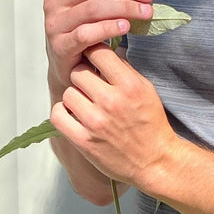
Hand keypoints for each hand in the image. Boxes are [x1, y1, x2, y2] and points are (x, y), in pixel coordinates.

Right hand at [44, 0, 154, 102]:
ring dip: (124, 8)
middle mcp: (54, 1)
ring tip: (145, 12)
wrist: (69, 71)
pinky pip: (87, 33)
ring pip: (93, 8)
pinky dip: (110, 28)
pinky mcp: (60, 46)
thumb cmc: (82, 32)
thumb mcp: (86, 3)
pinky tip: (126, 27)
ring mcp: (55, 24)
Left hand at [51, 44, 177, 192]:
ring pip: (67, 93)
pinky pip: (58, 115)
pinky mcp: (84, 141)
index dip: (92, 53)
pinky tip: (73, 114)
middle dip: (83, 76)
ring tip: (85, 103)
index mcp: (129, 85)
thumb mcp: (146, 90)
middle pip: (78, 72)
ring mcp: (96, 122)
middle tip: (90, 86)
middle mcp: (111, 101)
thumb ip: (124, 70)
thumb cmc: (151, 125)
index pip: (97, 53)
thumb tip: (104, 51)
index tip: (93, 60)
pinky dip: (62, 112)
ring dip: (74, 96)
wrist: (155, 162)